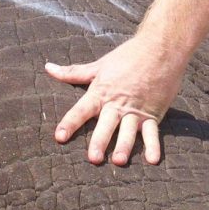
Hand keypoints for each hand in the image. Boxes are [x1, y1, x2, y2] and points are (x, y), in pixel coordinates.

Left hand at [46, 35, 186, 165]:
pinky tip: (152, 160)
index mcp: (101, 92)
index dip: (70, 123)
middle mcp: (117, 104)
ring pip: (128, 131)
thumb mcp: (98, 65)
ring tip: (119, 161)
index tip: (59, 137)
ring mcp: (136, 110)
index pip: (81, 110)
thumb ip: (73, 72)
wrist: (160, 48)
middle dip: (99, 141)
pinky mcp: (153, 114)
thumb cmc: (127, 56)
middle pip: (106, 125)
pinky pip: (153, 132)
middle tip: (93, 159)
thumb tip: (48, 68)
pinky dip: (153, 146)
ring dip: (124, 146)